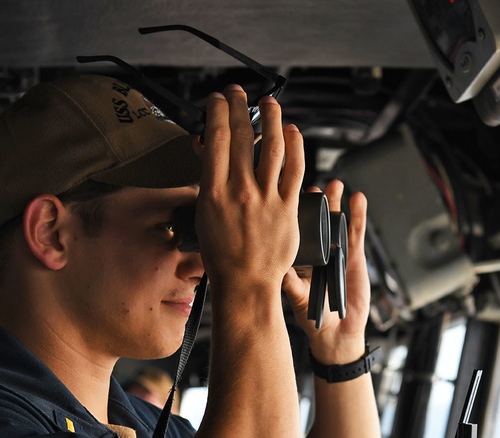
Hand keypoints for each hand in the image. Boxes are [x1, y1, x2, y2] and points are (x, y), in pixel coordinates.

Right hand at [194, 85, 304, 290]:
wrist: (246, 282)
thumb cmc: (222, 254)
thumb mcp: (204, 214)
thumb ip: (207, 180)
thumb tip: (207, 149)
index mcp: (213, 192)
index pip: (216, 138)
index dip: (218, 111)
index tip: (218, 100)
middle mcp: (240, 191)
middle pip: (243, 136)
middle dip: (240, 106)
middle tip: (239, 93)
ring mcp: (267, 199)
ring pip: (272, 147)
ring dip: (272, 118)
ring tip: (270, 103)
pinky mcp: (289, 208)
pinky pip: (295, 170)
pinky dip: (295, 146)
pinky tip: (292, 131)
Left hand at [283, 179, 370, 363]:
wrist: (337, 332)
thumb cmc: (314, 317)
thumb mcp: (298, 297)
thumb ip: (290, 282)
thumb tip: (276, 266)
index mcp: (300, 257)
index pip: (297, 228)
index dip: (296, 212)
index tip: (292, 195)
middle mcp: (318, 251)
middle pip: (318, 219)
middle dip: (318, 201)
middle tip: (317, 187)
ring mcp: (337, 252)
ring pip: (337, 220)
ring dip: (338, 201)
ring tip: (336, 185)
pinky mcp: (355, 256)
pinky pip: (357, 232)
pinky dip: (358, 215)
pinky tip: (358, 198)